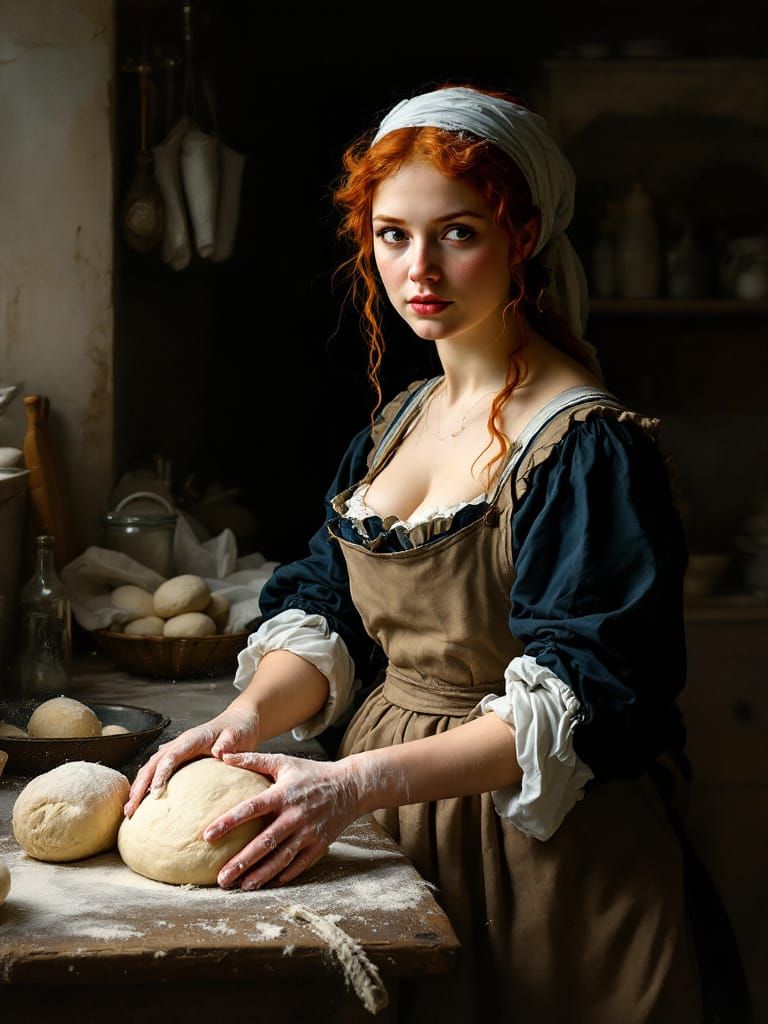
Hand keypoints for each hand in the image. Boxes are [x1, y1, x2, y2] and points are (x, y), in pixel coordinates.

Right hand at [123, 705, 260, 816]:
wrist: (239, 722)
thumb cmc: (239, 729)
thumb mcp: (237, 734)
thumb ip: (228, 742)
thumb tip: (218, 752)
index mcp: (192, 738)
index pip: (171, 756)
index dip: (161, 773)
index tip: (155, 793)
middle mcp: (180, 744)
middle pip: (153, 764)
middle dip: (139, 786)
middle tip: (130, 809)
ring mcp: (177, 752)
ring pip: (151, 769)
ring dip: (139, 788)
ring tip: (129, 811)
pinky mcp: (179, 760)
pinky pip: (158, 772)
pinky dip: (148, 786)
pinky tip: (142, 803)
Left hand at [205, 750, 363, 890]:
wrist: (351, 787)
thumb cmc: (312, 773)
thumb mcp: (284, 762)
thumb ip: (253, 760)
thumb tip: (223, 756)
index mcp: (283, 794)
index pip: (251, 808)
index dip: (229, 821)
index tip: (207, 835)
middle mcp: (295, 815)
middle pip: (265, 841)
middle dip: (242, 861)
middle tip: (221, 877)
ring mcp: (308, 832)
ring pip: (281, 857)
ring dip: (260, 874)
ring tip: (241, 886)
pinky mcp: (319, 844)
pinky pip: (299, 864)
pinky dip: (284, 875)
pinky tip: (268, 883)